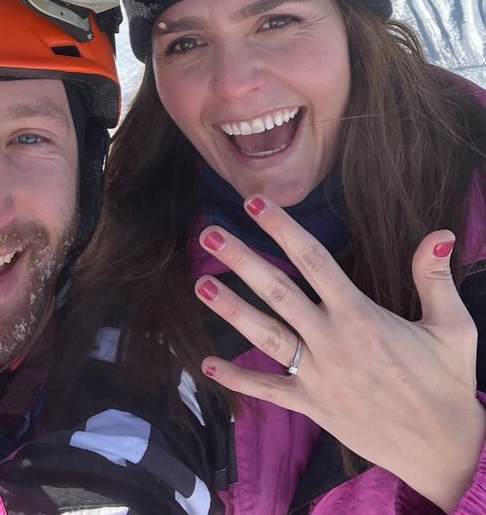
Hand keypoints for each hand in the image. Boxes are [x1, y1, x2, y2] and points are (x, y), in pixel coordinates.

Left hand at [195, 196, 485, 512]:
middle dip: (241, 260)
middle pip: (278, 292)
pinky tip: (208, 365)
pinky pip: (269, 391)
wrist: (445, 451)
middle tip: (208, 233)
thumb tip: (442, 233)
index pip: (313, 261)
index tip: (255, 203)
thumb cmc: (448, 384)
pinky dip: (238, 379)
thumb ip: (435, 277)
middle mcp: (332, 342)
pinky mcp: (313, 406)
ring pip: (265, 336)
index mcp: (361, 316)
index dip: (282, 229)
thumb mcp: (454, 328)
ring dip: (230, 310)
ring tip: (200, 284)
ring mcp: (318, 376)